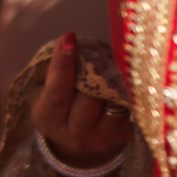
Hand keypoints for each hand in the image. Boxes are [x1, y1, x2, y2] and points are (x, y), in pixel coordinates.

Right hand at [32, 32, 131, 168]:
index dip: (63, 64)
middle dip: (95, 71)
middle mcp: (73, 134)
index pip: (57, 91)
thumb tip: (69, 40)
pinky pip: (130, 108)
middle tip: (97, 53)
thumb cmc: (59, 103)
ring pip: (114, 102)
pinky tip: (127, 80)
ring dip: (116, 80)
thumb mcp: (45, 89)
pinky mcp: (122, 136)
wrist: (76, 136)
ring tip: (114, 65)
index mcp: (48, 118)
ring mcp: (100, 138)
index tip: (69, 38)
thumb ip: (55, 70)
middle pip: (89, 98)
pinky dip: (130, 91)